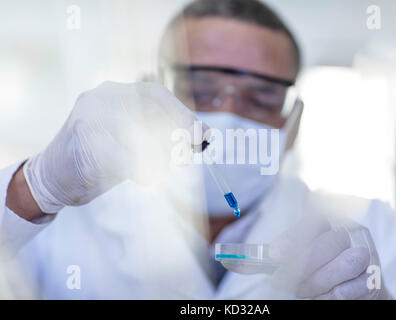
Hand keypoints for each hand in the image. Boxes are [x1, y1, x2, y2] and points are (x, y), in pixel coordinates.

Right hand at [22, 81, 203, 213]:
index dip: (182, 114)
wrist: (52, 178)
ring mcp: (89, 118)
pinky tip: (139, 178)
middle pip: (152, 114)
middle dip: (174, 139)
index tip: (203, 135)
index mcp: (115, 92)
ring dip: (156, 160)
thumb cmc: (101, 159)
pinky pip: (126, 158)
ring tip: (152, 171)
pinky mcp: (84, 143)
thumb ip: (162, 134)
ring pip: (141, 137)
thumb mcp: (134, 141)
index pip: (156, 94)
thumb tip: (203, 134)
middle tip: (183, 158)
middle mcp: (100, 98)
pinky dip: (140, 171)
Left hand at [224, 213, 391, 298]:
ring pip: (348, 261)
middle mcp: (351, 231)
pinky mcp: (377, 277)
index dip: (295, 237)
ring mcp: (368, 252)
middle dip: (304, 265)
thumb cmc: (320, 266)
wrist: (357, 284)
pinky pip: (360, 284)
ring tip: (304, 291)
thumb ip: (276, 256)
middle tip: (283, 282)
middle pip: (330, 241)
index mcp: (330, 219)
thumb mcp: (297, 256)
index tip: (275, 255)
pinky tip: (329, 295)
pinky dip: (339, 293)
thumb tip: (241, 260)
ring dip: (320, 280)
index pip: (314, 220)